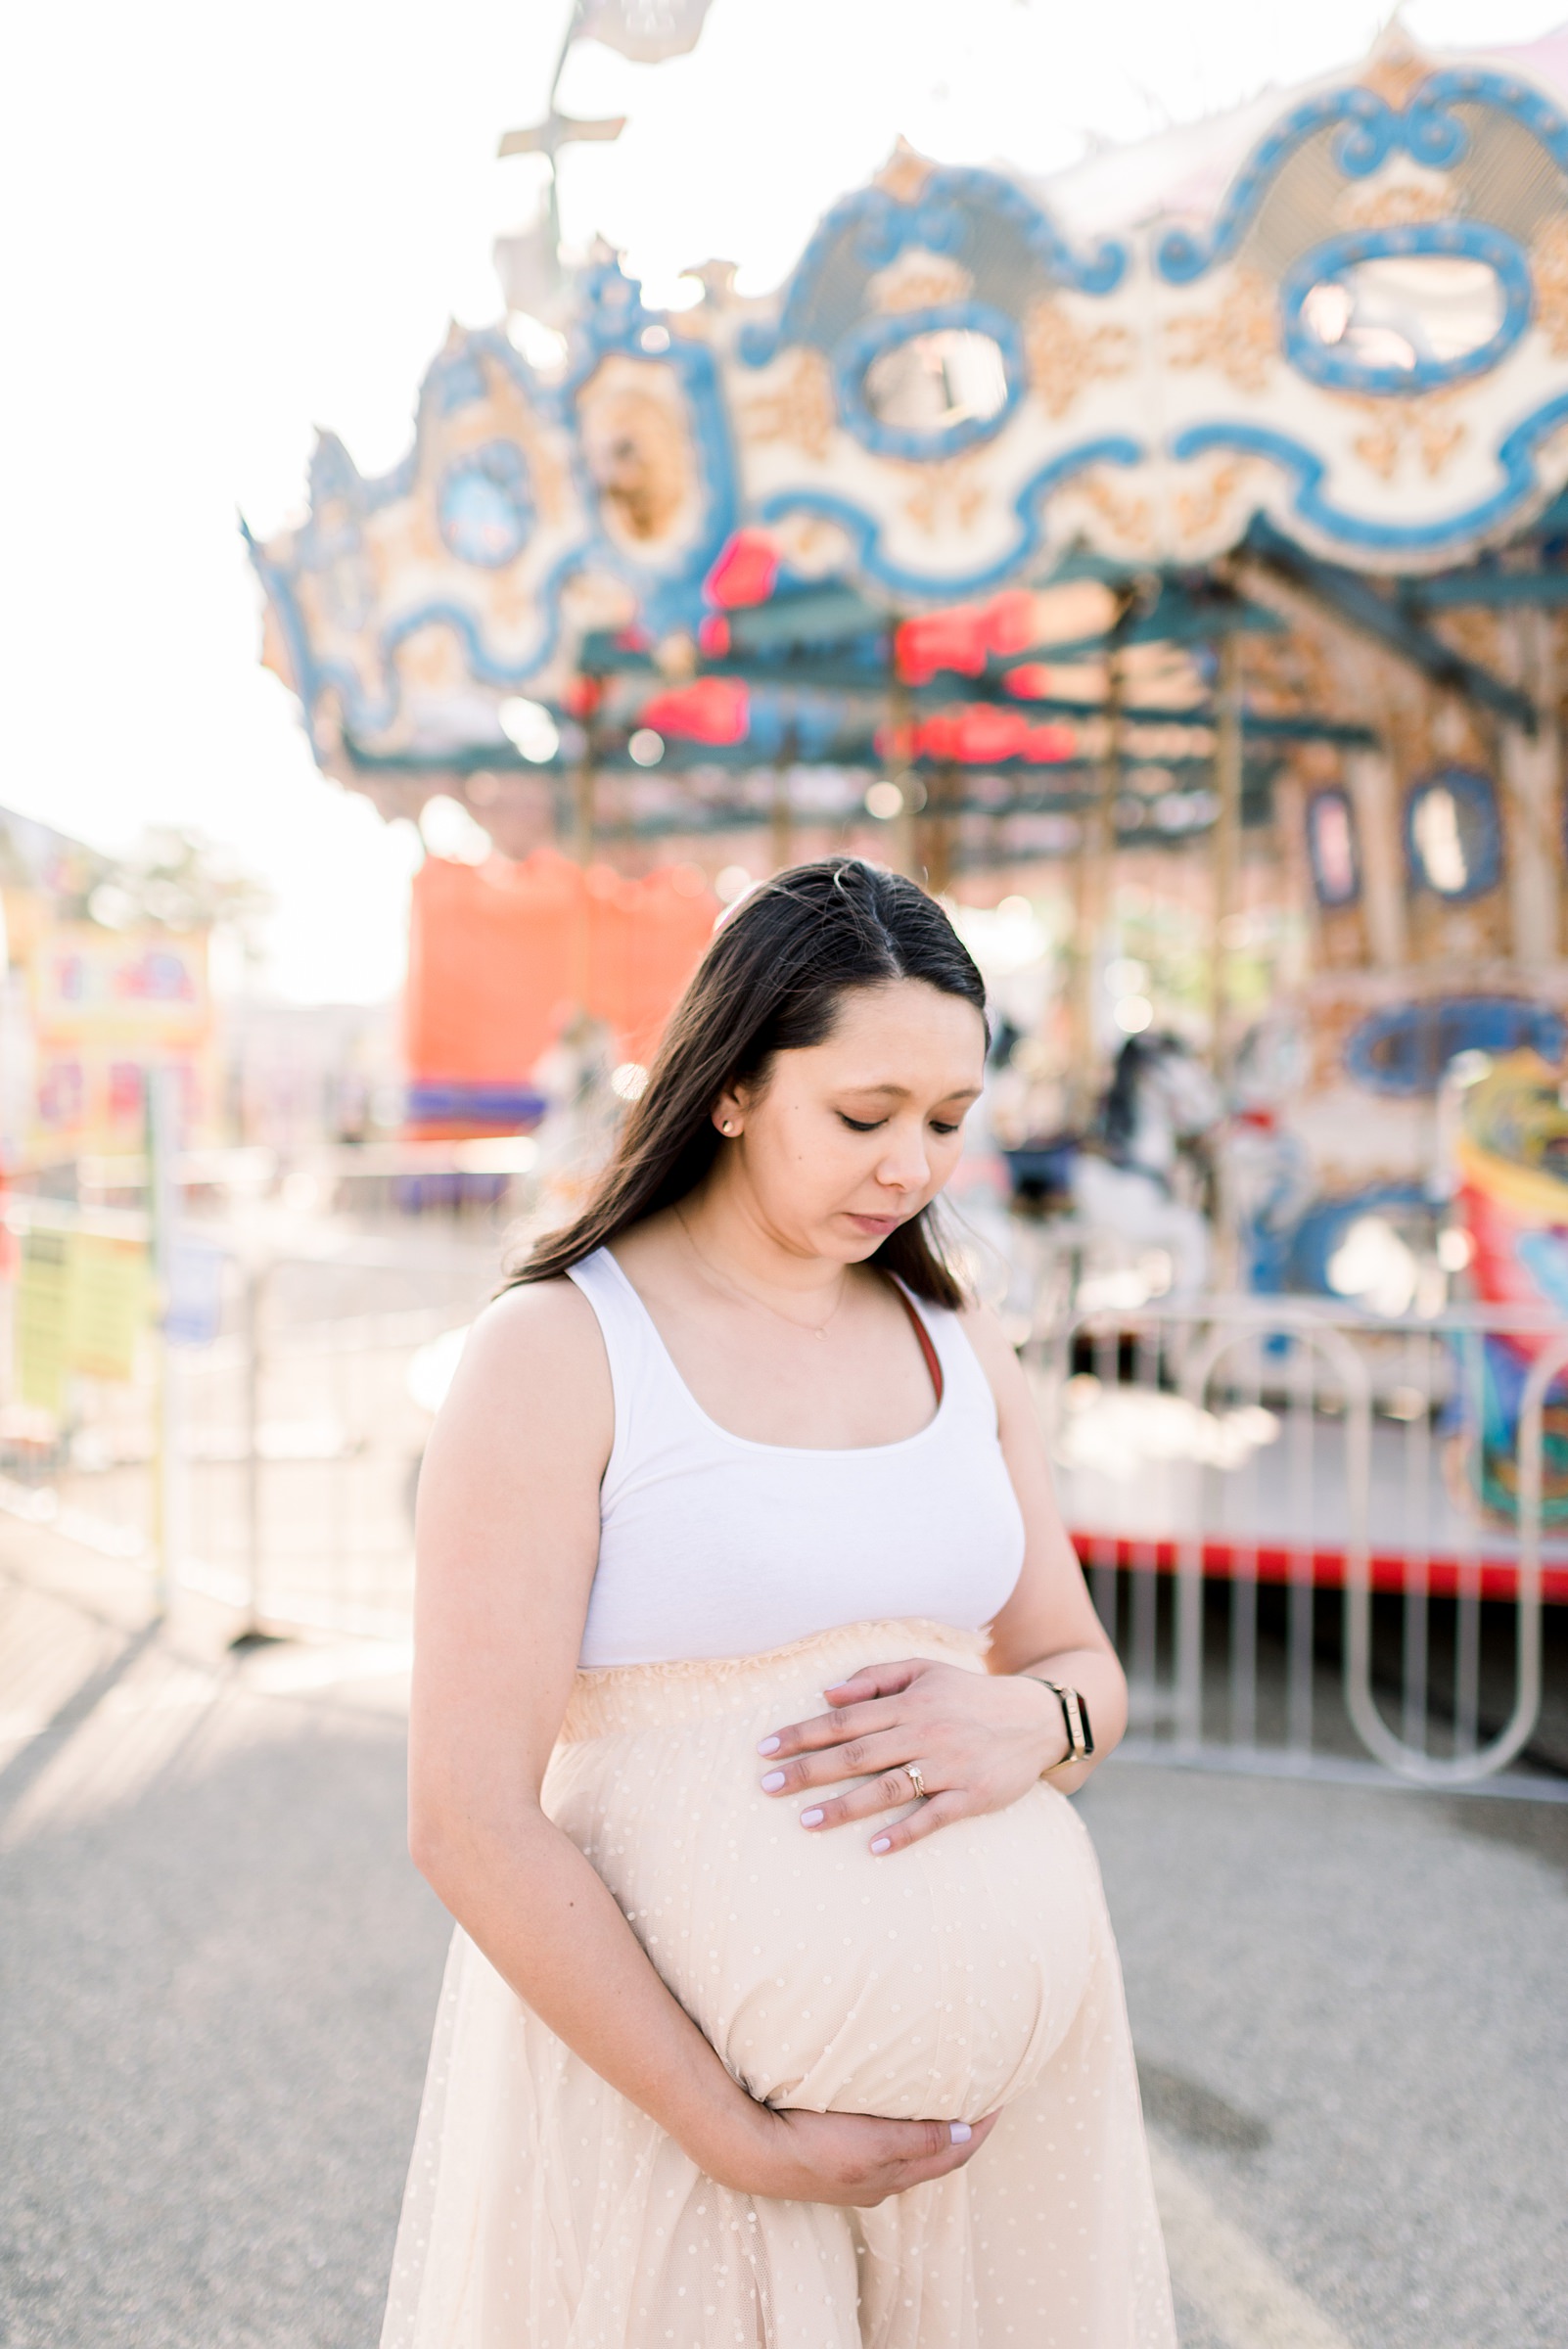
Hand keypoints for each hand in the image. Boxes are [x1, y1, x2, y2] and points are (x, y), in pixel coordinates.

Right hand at [701, 2099, 1000, 2206]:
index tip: (1002, 2098)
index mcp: (895, 2176)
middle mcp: (881, 2180)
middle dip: (962, 2128)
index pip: (954, 2153)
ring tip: (945, 2096)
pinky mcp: (837, 2160)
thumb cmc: (813, 2146)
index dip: (980, 2128)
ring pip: (910, 2151)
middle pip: (936, 2156)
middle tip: (981, 2096)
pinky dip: (904, 2128)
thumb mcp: (872, 2144)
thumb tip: (967, 2130)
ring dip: (933, 2127)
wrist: (752, 2153)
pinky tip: (894, 2108)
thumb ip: (920, 2138)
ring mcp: (858, 2174)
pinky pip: (885, 2145)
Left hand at [756, 1658, 1067, 1855]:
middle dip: (809, 1770)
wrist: (1037, 1717)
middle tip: (767, 1787)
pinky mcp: (973, 1796)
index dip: (802, 1734)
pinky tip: (875, 1848)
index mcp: (909, 1703)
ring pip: (888, 1787)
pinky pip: (935, 1817)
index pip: (844, 1720)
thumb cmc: (969, 1694)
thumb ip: (875, 1680)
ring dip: (845, 1806)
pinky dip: (905, 1833)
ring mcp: (949, 1766)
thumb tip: (826, 1695)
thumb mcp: (925, 1671)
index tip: (764, 1749)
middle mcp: (924, 1733)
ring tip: (806, 1821)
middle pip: (856, 1754)